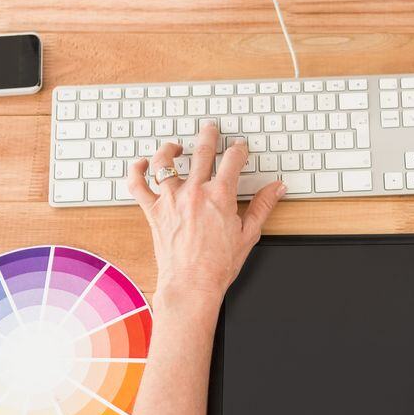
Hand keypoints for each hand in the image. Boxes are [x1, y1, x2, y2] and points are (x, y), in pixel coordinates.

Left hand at [127, 123, 285, 303]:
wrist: (191, 285)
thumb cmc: (218, 265)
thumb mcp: (249, 234)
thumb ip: (263, 206)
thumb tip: (277, 189)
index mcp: (220, 196)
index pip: (232, 160)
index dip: (238, 150)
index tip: (240, 148)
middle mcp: (194, 192)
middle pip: (201, 152)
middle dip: (208, 136)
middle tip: (210, 129)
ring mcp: (171, 200)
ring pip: (165, 162)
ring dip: (170, 149)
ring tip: (176, 146)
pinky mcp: (153, 211)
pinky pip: (138, 185)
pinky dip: (137, 171)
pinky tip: (142, 164)